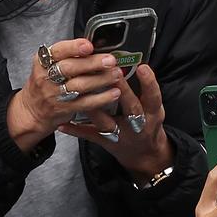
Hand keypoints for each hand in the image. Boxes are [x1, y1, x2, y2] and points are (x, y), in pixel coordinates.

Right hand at [6, 38, 124, 152]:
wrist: (32, 111)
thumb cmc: (45, 83)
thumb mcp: (48, 65)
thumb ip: (68, 56)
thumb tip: (97, 46)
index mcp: (43, 62)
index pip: (57, 51)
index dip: (73, 48)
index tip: (88, 46)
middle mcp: (47, 77)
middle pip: (70, 68)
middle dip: (92, 63)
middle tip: (110, 60)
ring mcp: (55, 94)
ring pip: (80, 86)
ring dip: (101, 79)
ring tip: (116, 74)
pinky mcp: (64, 109)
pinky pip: (85, 103)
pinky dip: (102, 98)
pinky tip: (113, 92)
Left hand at [59, 64, 173, 180]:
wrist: (144, 154)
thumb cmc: (147, 123)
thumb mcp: (152, 108)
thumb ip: (143, 89)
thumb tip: (129, 63)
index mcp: (152, 113)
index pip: (154, 97)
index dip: (149, 83)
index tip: (142, 67)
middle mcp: (137, 124)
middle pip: (131, 108)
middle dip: (123, 91)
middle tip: (114, 73)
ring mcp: (121, 135)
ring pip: (107, 123)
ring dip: (94, 109)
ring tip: (83, 93)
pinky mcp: (106, 142)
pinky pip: (89, 135)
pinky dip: (75, 130)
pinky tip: (63, 123)